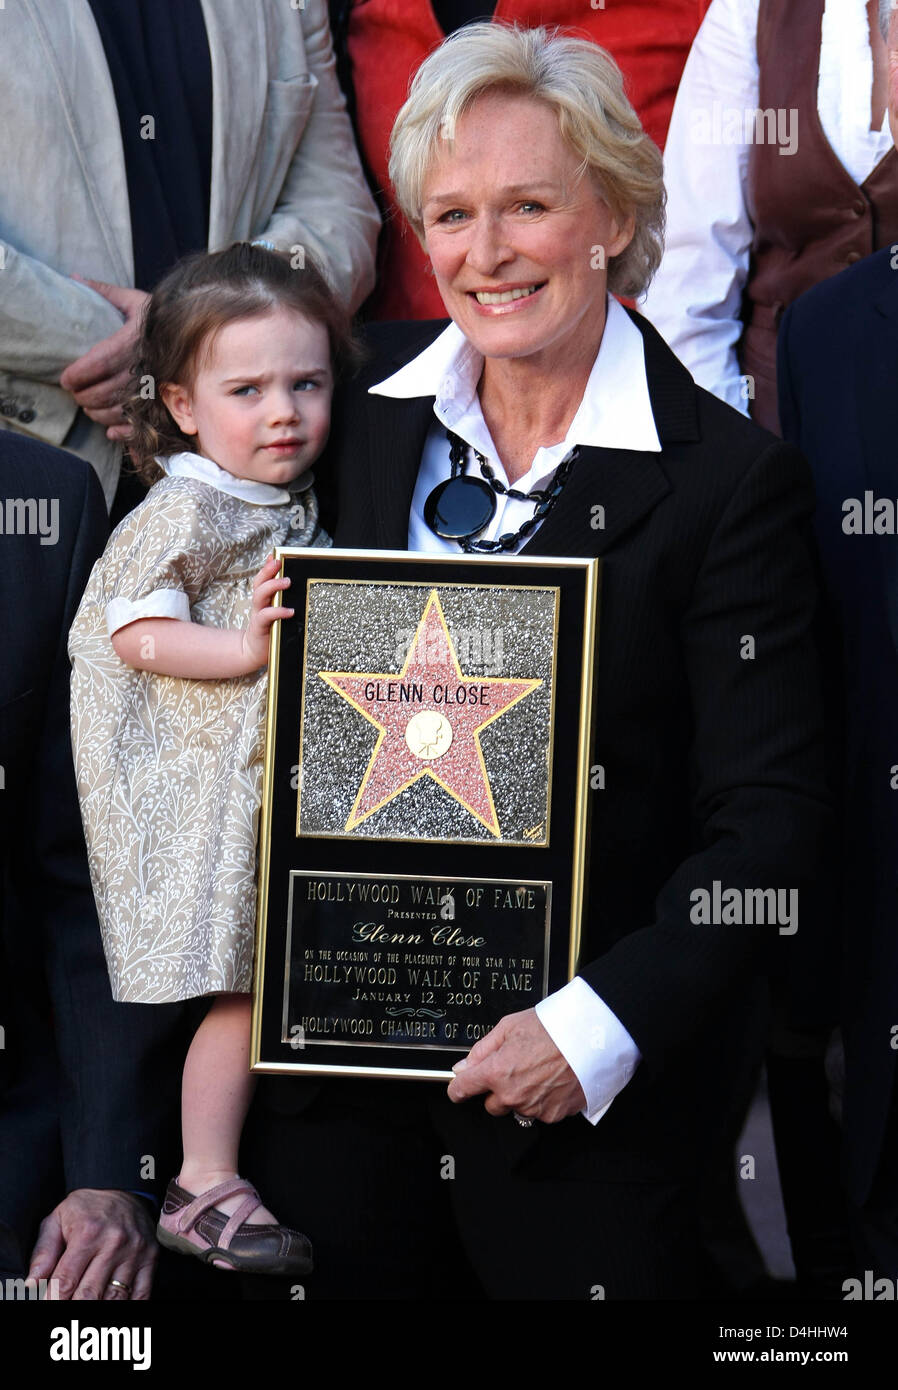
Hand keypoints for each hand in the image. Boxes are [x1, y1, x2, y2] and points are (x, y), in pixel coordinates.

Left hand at [26, 1189, 156, 1300]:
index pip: (66, 1281)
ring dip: (99, 1308)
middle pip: (90, 1294)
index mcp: (87, 1234)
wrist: (123, 1188)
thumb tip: (32, 1284)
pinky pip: (142, 1293)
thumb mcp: (57, 1220)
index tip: (49, 1306)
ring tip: (88, 1307)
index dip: (53, 1300)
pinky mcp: (151, 1258)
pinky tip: (114, 1306)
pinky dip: (129, 1306)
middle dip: (74, 1308)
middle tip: (66, 1317)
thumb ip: (43, 1252)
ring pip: (116, 1297)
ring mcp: (135, 1252)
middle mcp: (114, 1244)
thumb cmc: (86, 1208)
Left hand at [59, 277, 150, 440]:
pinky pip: (141, 424)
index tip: (65, 379)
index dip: (77, 375)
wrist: (199, 334)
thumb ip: (105, 291)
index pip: (97, 363)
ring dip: (97, 414)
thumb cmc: (162, 318)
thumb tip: (74, 278)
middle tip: (75, 394)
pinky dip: (122, 432)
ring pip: (117, 410)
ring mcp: (153, 389)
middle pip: (103, 392)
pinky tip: (110, 430)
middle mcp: (142, 367)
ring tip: (89, 408)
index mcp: (132, 341)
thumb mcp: (136, 300)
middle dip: (83, 397)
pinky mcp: (164, 405)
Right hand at [241, 555, 292, 669]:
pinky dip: (278, 611)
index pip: (263, 578)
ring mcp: (259, 614)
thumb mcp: (277, 612)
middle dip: (268, 571)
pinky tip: (289, 610)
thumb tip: (294, 585)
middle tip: (279, 563)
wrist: (255, 652)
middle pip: (259, 582)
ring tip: (287, 581)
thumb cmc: (271, 630)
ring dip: (272, 586)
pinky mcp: (260, 627)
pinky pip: (267, 616)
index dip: (267, 567)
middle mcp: (260, 604)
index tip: (275, 556)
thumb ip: (283, 599)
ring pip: (260, 595)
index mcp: (264, 599)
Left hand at [447, 1007, 586, 1123]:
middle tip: (515, 1069)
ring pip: (517, 1109)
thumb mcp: (509, 1026)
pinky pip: (539, 1112)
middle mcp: (512, 1095)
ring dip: (521, 1096)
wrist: (590, 1037)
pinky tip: (551, 1081)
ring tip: (539, 1071)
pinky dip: (542, 1100)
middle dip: (497, 1090)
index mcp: (496, 1072)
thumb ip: (482, 1049)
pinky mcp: (553, 1114)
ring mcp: (533, 1107)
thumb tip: (464, 1066)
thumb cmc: (553, 1027)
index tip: (459, 1088)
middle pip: (492, 1105)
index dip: (458, 1088)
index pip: (463, 1090)